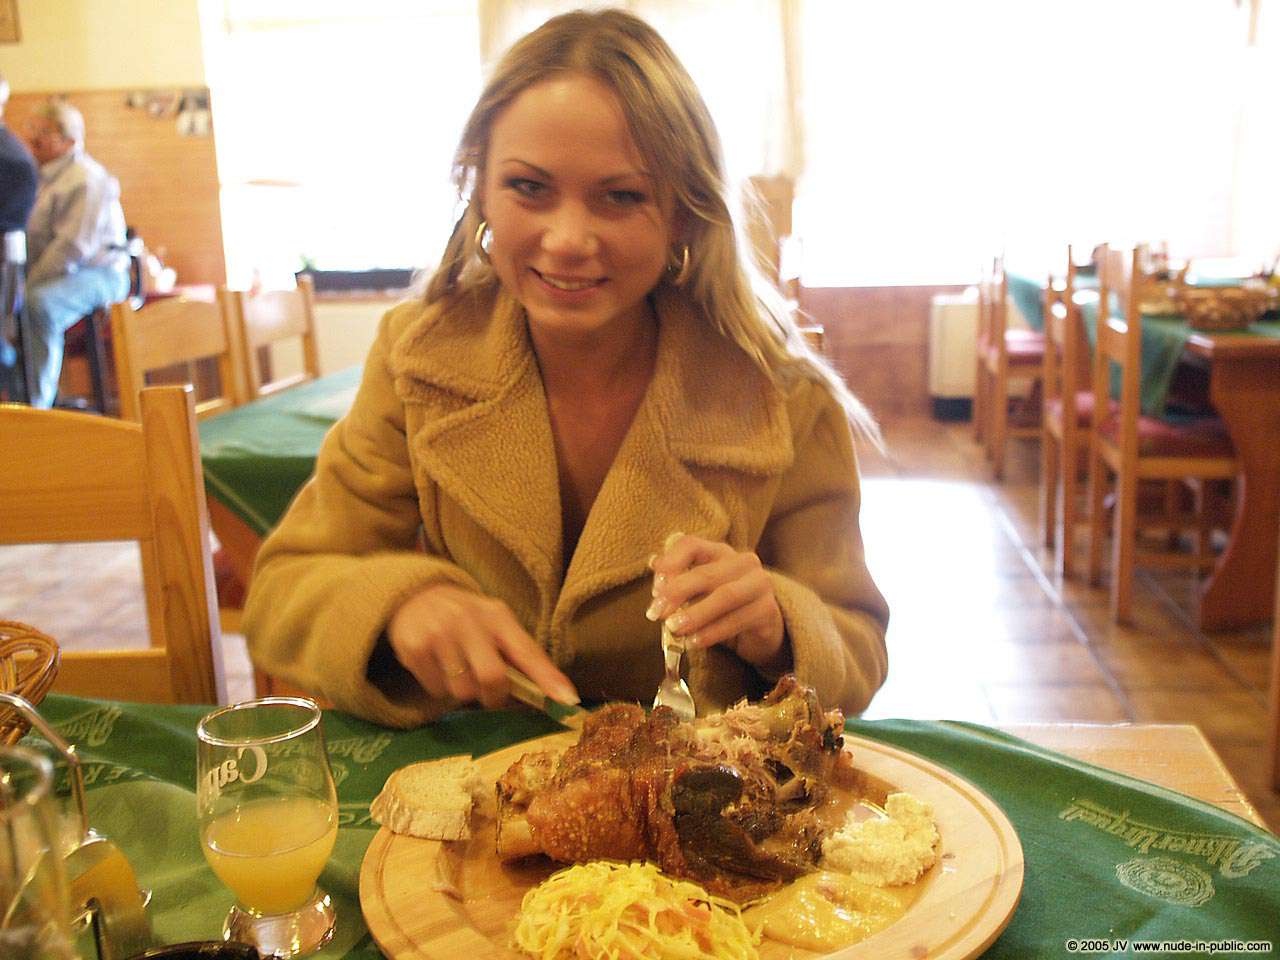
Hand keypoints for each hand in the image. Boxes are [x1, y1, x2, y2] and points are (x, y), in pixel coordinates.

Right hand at [387, 583, 577, 708]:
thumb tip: (553, 694)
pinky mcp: (414, 648)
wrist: (414, 596)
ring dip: (465, 692)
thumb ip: (518, 654)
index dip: (547, 678)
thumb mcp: (494, 624)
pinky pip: (436, 690)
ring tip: (459, 671)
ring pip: (463, 691)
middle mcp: (468, 621)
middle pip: (492, 678)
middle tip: (491, 695)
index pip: (527, 651)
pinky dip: (440, 687)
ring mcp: (439, 634)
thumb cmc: (466, 619)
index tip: (567, 700)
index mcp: (497, 616)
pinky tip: (438, 667)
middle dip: (494, 696)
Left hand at [646, 533, 787, 671]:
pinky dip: (712, 633)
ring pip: (725, 596)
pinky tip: (693, 642)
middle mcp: (743, 562)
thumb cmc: (721, 608)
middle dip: (678, 593)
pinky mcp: (768, 610)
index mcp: (720, 552)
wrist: (760, 631)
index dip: (671, 563)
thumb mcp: (697, 593)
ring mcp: (759, 584)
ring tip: (674, 629)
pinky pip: (737, 620)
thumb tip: (654, 564)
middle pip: (707, 573)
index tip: (655, 587)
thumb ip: (677, 580)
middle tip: (656, 613)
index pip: (692, 545)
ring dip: (696, 614)